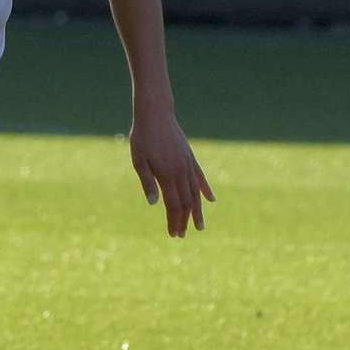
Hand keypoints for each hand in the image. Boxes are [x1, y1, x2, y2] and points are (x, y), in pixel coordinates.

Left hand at [129, 107, 214, 237]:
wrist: (155, 114)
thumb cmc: (142, 137)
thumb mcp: (139, 160)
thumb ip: (147, 182)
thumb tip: (154, 204)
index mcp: (167, 175)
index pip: (173, 205)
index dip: (174, 221)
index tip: (173, 234)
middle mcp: (181, 172)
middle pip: (186, 202)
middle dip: (184, 220)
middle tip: (181, 235)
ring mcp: (188, 164)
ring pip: (195, 193)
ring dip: (197, 211)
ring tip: (199, 226)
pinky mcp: (190, 157)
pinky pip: (200, 177)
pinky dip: (205, 190)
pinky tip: (211, 200)